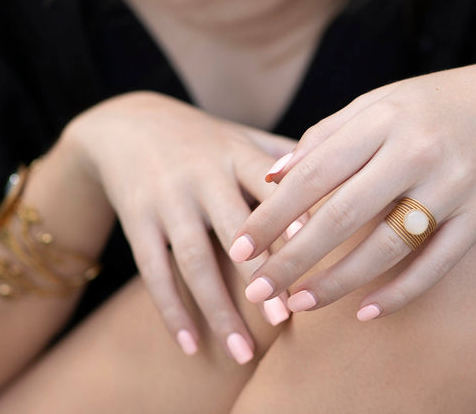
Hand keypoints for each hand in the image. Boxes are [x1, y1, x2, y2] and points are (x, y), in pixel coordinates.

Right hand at [61, 91, 297, 362]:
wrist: (131, 124)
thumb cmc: (206, 139)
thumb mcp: (243, 137)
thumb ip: (286, 158)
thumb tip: (344, 175)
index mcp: (237, 153)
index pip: (269, 184)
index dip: (290, 212)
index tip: (314, 244)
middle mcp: (203, 174)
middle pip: (234, 227)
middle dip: (259, 272)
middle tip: (283, 317)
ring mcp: (168, 198)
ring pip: (193, 259)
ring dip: (218, 308)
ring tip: (243, 351)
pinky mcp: (138, 220)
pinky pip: (154, 271)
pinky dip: (171, 310)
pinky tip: (191, 345)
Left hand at [229, 60, 475, 318]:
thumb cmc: (434, 104)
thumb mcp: (379, 104)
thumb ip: (326, 136)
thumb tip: (271, 176)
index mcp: (384, 117)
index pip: (316, 170)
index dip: (273, 212)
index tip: (240, 246)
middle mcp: (417, 149)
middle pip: (343, 215)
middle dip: (293, 258)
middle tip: (256, 291)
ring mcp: (453, 183)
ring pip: (386, 246)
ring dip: (337, 283)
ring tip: (299, 305)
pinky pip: (435, 263)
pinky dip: (398, 292)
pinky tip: (365, 311)